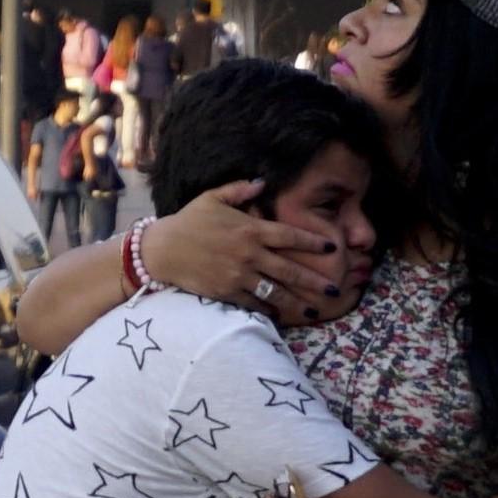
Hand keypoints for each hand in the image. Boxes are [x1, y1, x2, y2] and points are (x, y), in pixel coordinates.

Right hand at [143, 181, 338, 316]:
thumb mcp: (212, 197)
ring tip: (314, 311)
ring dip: (297, 303)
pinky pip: (254, 303)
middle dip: (316, 281)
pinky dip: (268, 310)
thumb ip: (240, 189)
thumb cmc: (188, 220)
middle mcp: (249, 254)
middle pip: (291, 270)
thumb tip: (262, 182)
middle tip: (335, 289)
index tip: (332, 248)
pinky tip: (281, 315)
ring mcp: (238, 275)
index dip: (313, 242)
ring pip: (276, 292)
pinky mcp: (226, 292)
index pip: (291, 236)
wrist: (161, 249)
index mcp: (250, 229)